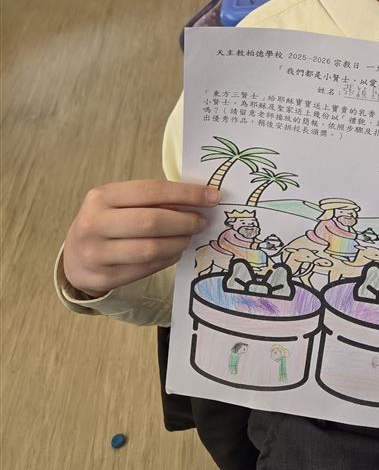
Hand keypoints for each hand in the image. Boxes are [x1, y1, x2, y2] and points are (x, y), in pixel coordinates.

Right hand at [62, 180, 219, 296]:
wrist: (74, 256)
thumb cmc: (107, 221)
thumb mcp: (120, 202)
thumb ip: (152, 199)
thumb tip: (199, 199)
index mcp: (102, 196)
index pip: (152, 191)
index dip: (187, 194)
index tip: (213, 197)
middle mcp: (95, 224)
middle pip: (152, 222)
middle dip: (185, 221)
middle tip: (202, 222)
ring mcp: (96, 254)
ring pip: (150, 250)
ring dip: (178, 243)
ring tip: (189, 237)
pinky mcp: (104, 278)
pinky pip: (145, 269)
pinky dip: (167, 259)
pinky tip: (174, 252)